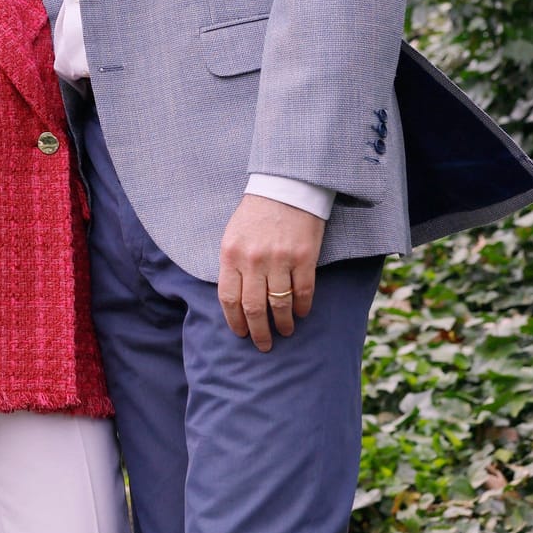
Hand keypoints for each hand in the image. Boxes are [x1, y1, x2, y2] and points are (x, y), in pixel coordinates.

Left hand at [217, 194, 325, 351]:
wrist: (285, 188)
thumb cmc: (256, 214)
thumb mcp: (233, 236)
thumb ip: (232, 265)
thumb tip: (235, 298)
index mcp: (231, 254)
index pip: (229, 298)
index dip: (235, 321)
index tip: (240, 333)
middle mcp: (253, 260)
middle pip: (254, 308)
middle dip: (258, 332)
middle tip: (263, 345)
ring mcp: (279, 259)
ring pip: (279, 304)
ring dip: (283, 323)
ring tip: (285, 331)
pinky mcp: (304, 258)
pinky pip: (303, 292)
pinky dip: (302, 307)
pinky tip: (301, 313)